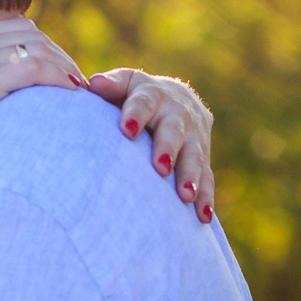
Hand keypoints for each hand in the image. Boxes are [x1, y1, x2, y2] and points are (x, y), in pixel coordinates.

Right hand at [0, 19, 83, 174]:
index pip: (0, 28)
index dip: (28, 45)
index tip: (44, 66)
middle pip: (26, 31)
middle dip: (53, 52)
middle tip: (70, 77)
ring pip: (38, 47)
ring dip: (62, 66)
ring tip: (79, 88)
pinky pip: (39, 69)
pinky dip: (60, 79)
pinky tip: (72, 95)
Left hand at [88, 69, 216, 221]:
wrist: (176, 98)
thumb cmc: (135, 96)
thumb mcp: (124, 85)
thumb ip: (110, 86)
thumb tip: (93, 84)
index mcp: (153, 93)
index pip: (143, 102)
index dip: (135, 114)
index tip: (126, 130)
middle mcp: (178, 111)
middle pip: (174, 130)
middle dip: (168, 148)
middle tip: (160, 167)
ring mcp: (195, 134)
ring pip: (194, 155)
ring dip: (191, 176)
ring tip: (185, 197)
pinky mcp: (204, 154)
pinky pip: (207, 175)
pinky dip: (206, 196)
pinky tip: (203, 216)